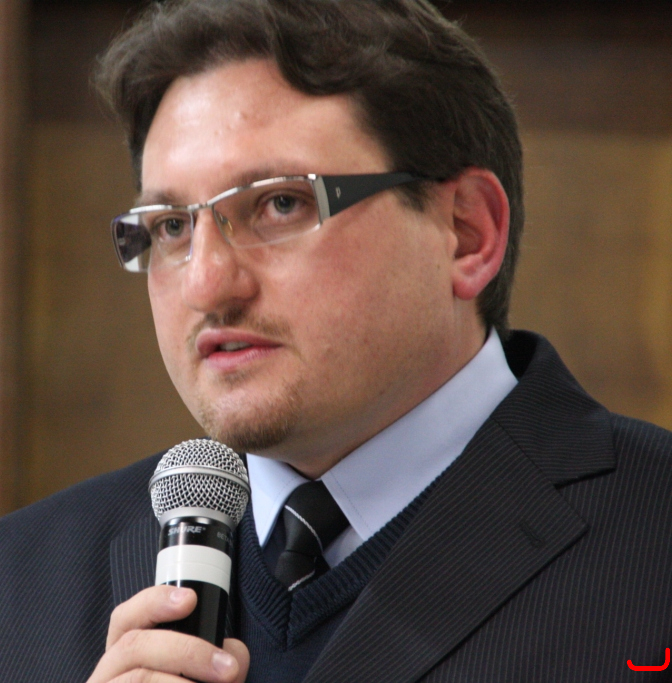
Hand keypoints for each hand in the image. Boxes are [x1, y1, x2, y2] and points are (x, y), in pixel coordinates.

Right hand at [87, 585, 248, 682]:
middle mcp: (106, 676)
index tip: (190, 599)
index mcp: (125, 656)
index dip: (155, 601)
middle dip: (188, 650)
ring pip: (137, 679)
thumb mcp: (196, 677)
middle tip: (228, 670)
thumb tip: (234, 655)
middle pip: (134, 645)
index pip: (127, 617)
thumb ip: (217, 664)